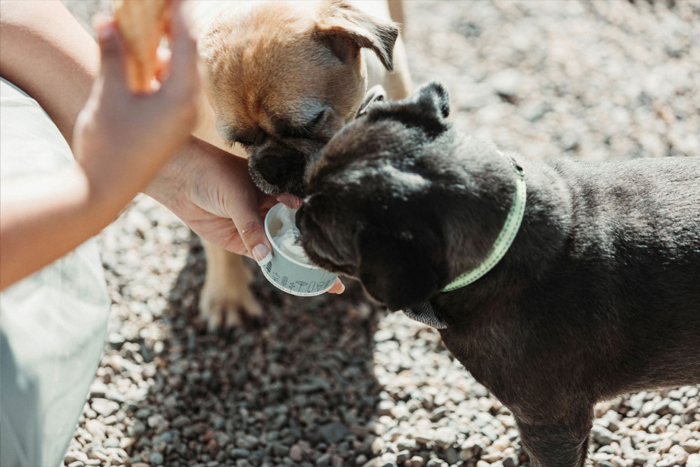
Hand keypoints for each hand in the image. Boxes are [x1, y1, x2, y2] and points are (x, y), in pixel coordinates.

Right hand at [72, 0, 198, 218]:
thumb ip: (112, 55)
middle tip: (161, 5)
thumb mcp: (108, 94)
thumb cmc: (108, 146)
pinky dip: (161, 70)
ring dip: (165, 49)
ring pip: (181, 73)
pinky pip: (174, 89)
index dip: (180, 13)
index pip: (187, 43)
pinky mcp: (173, 127)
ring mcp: (183, 119)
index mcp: (181, 98)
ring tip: (149, 28)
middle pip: (188, 56)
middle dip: (174, 28)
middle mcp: (190, 108)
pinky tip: (145, 63)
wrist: (106, 191)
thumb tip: (108, 20)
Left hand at [146, 138, 344, 293]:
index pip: (308, 209)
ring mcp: (259, 226)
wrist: (180, 178)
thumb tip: (265, 257)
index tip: (342, 239)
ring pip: (284, 248)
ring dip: (299, 264)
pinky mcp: (242, 242)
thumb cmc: (214, 174)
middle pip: (300, 233)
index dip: (325, 224)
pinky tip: (291, 277)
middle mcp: (274, 209)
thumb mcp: (238, 197)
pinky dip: (275, 268)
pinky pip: (263, 258)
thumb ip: (252, 227)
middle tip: (340, 269)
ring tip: (322, 280)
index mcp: (281, 189)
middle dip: (317, 250)